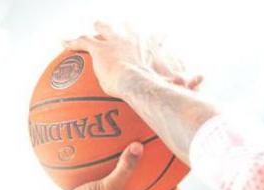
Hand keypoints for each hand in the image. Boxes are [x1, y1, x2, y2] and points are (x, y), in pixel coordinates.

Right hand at [53, 141, 179, 189]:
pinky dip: (99, 172)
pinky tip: (96, 156)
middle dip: (149, 189)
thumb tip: (139, 147)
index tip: (177, 189)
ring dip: (124, 180)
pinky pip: (96, 184)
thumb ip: (124, 169)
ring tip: (130, 161)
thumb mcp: (107, 189)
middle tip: (159, 174)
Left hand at [62, 21, 202, 98]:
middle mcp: (131, 39)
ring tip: (90, 30)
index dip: (155, 37)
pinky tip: (61, 44)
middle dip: (120, 27)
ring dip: (96, 29)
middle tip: (115, 28)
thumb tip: (202, 81)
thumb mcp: (176, 85)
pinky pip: (80, 42)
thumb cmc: (158, 88)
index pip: (152, 38)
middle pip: (124, 28)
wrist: (139, 83)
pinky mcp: (98, 48)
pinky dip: (71, 43)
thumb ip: (187, 83)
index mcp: (148, 46)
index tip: (158, 34)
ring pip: (101, 29)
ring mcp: (114, 41)